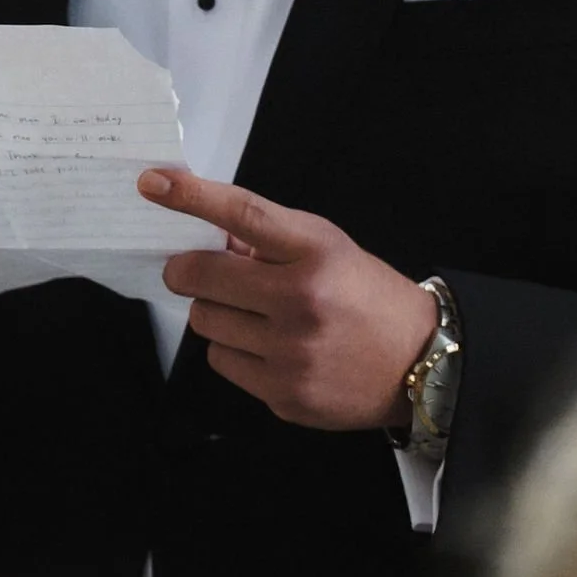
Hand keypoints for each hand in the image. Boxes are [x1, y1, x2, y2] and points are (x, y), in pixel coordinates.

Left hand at [139, 168, 435, 430]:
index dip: (192, 195)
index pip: (243, 214)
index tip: (152, 182)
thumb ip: (269, 240)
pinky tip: (270, 349)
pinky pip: (221, 362)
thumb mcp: (329, 249)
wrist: (423, 362)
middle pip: (201, 277)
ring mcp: (291, 352)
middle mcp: (302, 300)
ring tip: (256, 316)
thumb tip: (208, 239)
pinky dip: (233, 351)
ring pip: (204, 322)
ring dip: (217, 313)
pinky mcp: (282, 394)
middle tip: (203, 275)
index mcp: (317, 252)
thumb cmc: (366, 297)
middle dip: (191, 272)